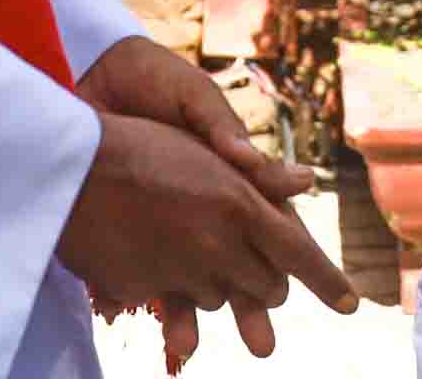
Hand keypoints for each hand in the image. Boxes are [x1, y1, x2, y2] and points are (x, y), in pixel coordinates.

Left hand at [74, 39, 341, 357]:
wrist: (87, 72)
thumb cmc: (152, 78)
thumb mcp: (194, 98)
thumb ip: (230, 135)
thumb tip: (295, 175)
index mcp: (229, 174)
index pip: (274, 229)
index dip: (302, 264)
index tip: (334, 296)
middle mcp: (201, 204)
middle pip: (236, 267)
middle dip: (251, 306)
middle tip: (262, 346)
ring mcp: (160, 218)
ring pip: (184, 278)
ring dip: (187, 315)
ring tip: (185, 349)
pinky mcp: (118, 222)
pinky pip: (127, 268)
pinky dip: (126, 292)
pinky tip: (123, 312)